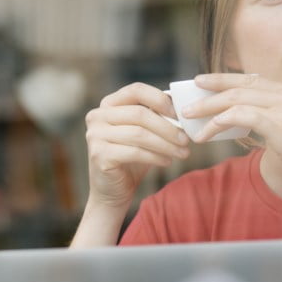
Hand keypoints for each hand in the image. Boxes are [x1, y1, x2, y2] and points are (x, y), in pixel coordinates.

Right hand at [84, 82, 190, 208]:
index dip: (160, 99)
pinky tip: (167, 161)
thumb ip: (155, 116)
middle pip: (140, 114)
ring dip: (166, 144)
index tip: (180, 115)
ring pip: (139, 134)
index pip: (136, 90)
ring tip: (182, 153)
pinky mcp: (99, 155)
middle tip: (186, 139)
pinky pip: (135, 152)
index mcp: (107, 104)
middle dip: (168, 127)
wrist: (112, 191)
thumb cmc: (131, 159)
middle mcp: (97, 116)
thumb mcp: (144, 133)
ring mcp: (95, 136)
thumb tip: (180, 103)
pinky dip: (155, 157)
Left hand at [182, 74, 281, 196]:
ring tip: (190, 118)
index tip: (201, 82)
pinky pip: (240, 116)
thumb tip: (234, 119)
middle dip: (209, 91)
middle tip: (186, 100)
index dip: (222, 79)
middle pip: (238, 85)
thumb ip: (265, 119)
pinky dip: (219, 123)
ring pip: (235, 99)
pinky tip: (206, 132)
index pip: (249, 78)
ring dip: (208, 108)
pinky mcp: (280, 124)